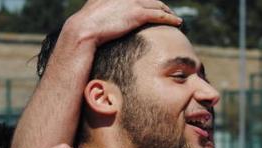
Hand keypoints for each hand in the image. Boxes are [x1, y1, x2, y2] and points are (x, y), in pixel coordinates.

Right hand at [65, 0, 181, 47]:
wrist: (83, 30)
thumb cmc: (84, 26)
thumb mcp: (92, 10)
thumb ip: (100, 7)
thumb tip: (99, 14)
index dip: (148, 2)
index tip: (154, 8)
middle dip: (161, 6)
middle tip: (168, 13)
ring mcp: (132, 2)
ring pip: (158, 5)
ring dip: (169, 11)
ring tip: (175, 19)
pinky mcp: (137, 14)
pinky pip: (160, 16)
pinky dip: (171, 19)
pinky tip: (178, 23)